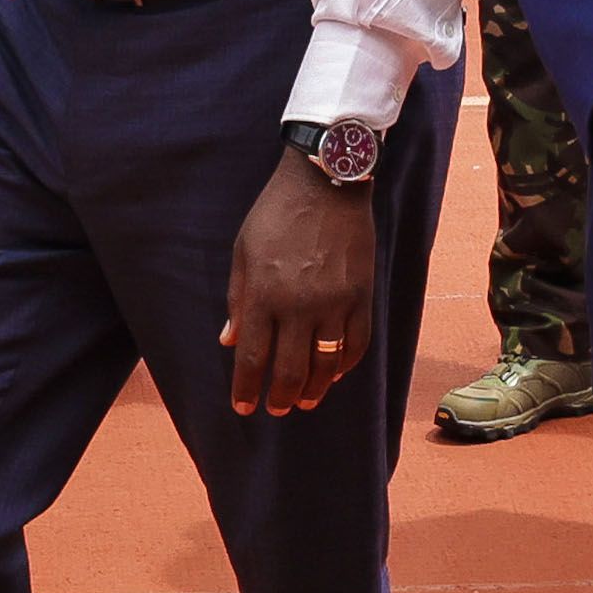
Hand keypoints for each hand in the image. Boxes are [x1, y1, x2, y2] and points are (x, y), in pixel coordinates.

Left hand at [222, 147, 379, 416]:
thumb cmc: (275, 214)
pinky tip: (335, 374)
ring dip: (314, 389)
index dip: (246, 389)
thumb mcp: (243, 252)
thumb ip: (238, 300)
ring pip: (326, 365)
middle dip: (279, 397)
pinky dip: (346, 366)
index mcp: (263, 295)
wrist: (326, 183)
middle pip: (289, 370)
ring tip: (304, 400)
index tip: (243, 407)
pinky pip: (357, 344)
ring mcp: (335, 303)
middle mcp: (299, 306)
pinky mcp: (362, 296)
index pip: (252, 358)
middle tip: (276, 409)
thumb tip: (230, 341)